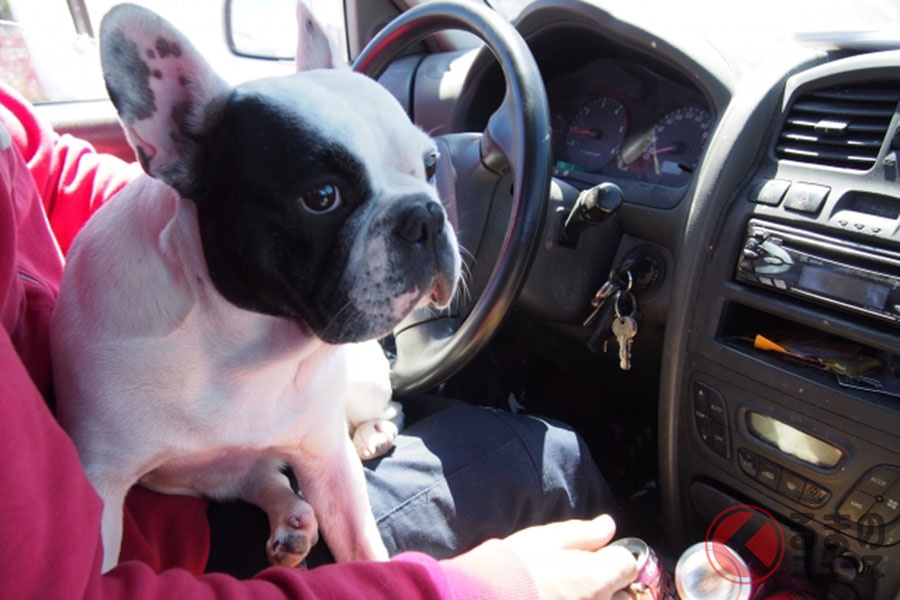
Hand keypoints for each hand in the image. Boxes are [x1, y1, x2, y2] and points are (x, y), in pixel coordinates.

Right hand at [502, 514, 637, 599]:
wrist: (485, 598)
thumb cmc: (515, 567)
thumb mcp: (547, 539)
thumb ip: (584, 533)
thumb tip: (608, 525)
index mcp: (596, 577)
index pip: (629, 566)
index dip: (615, 559)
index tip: (598, 558)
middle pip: (627, 597)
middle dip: (612, 588)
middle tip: (582, 581)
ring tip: (570, 594)